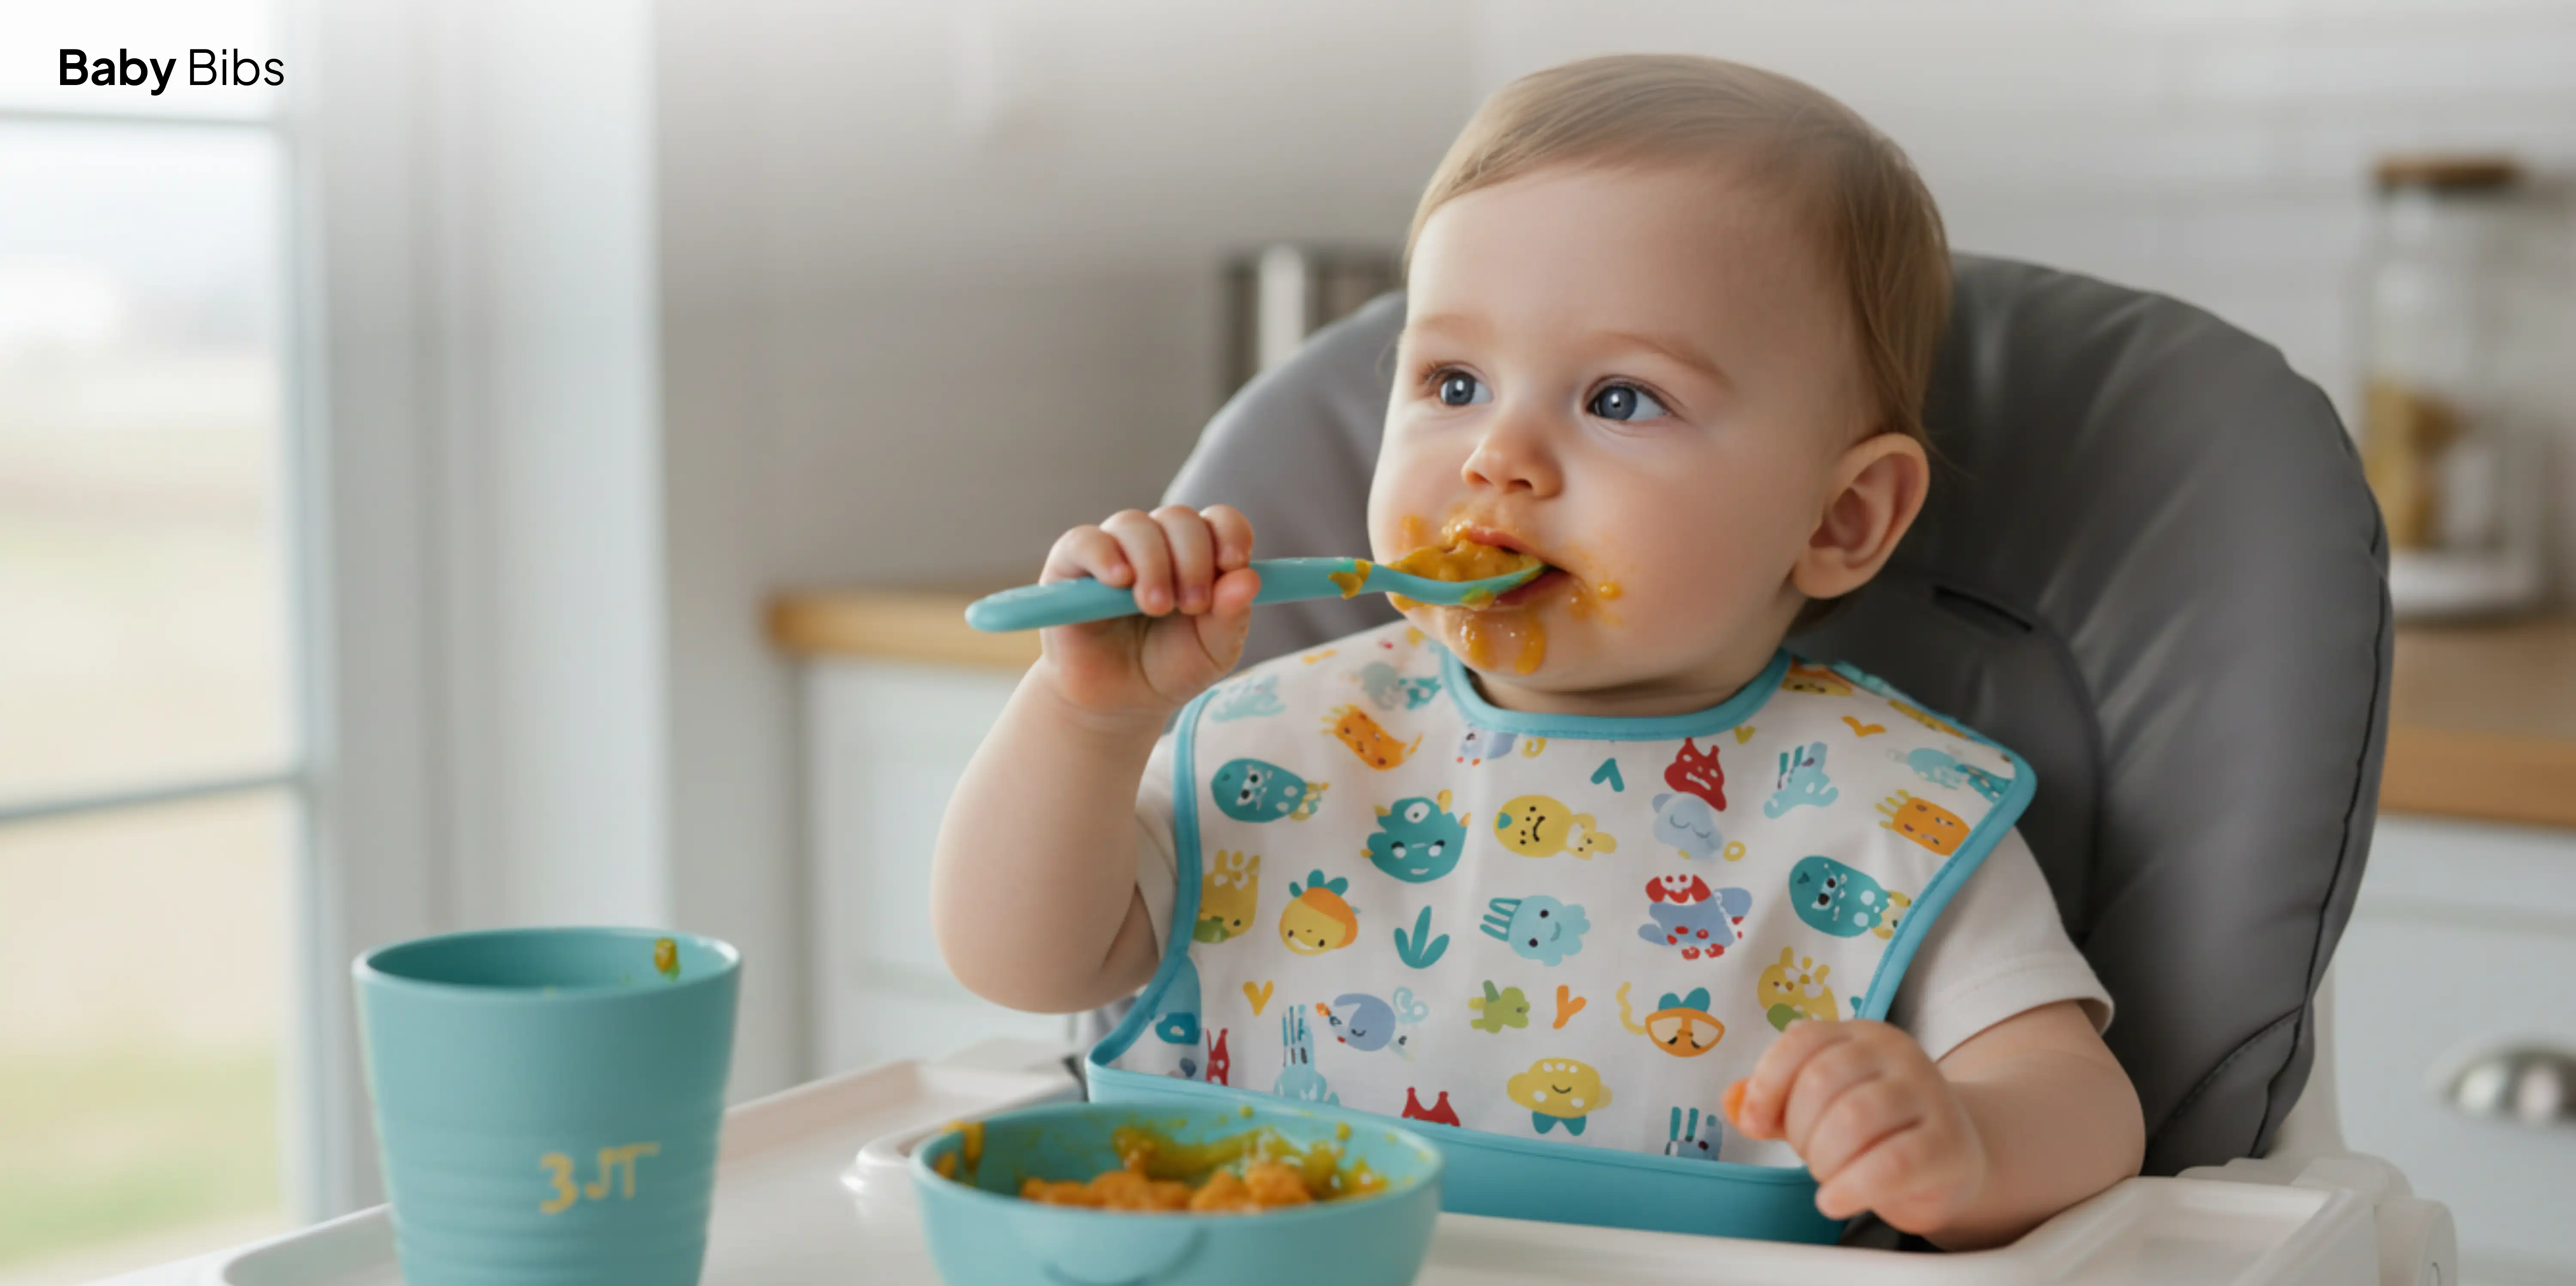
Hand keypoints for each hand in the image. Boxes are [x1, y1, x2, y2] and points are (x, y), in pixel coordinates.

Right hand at [1033, 505, 1259, 730]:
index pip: (1218, 520)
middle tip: (1193, 606)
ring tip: (1156, 606)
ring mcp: (1113, 549)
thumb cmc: (1169, 669)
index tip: (1233, 563)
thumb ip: (1232, 616)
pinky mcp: (1070, 565)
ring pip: (1134, 525)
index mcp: (1197, 555)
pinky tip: (1119, 581)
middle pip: (1179, 518)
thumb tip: (1250, 579)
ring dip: (1153, 563)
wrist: (1118, 703)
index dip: (1229, 533)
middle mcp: (1156, 543)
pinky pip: (1085, 541)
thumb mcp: (1212, 652)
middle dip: (1193, 558)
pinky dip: (1105, 555)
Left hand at [1725, 1019, 1985, 1233]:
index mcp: (1861, 1036)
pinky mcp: (1947, 1147)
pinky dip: (1851, 1187)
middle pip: (1822, 1080)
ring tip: (1829, 1176)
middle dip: (1800, 1129)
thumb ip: (1773, 1100)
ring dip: (1824, 1158)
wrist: (1952, 1157)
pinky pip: (1891, 1164)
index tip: (1753, 1123)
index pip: (1802, 1040)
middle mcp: (1898, 1056)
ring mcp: (1928, 1097)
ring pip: (1854, 1119)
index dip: (1767, 1082)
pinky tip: (1834, 1200)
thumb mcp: (1820, 1106)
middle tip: (1811, 1156)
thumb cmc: (1875, 1129)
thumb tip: (1731, 1101)